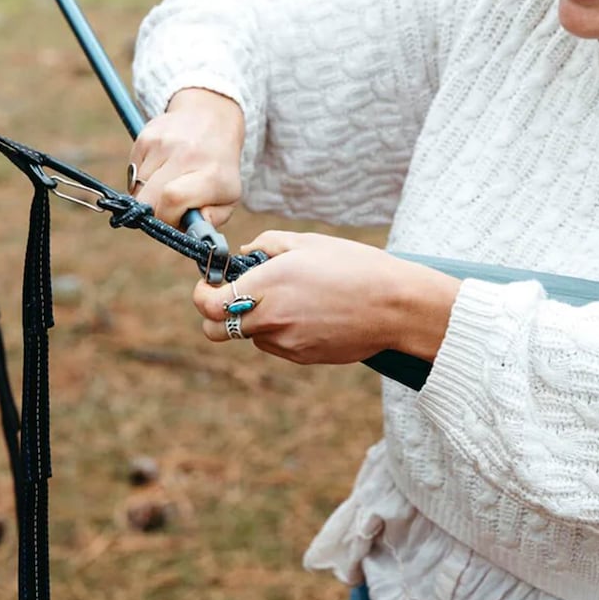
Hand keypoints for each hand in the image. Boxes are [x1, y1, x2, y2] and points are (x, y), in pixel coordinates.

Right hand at [127, 88, 244, 227]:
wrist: (212, 117)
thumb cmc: (219, 168)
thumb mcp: (229, 196)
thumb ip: (212, 220)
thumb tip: (192, 229)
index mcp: (211, 174)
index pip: (172, 199)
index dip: (166, 218)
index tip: (173, 220)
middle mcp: (186, 155)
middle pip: (147, 198)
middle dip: (152, 213)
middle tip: (167, 208)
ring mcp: (163, 143)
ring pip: (137, 187)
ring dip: (148, 194)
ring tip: (167, 183)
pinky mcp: (146, 136)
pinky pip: (133, 171)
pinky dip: (142, 178)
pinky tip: (161, 168)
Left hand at [192, 231, 461, 364]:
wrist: (396, 306)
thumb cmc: (355, 266)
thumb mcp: (309, 242)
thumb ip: (267, 245)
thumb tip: (244, 254)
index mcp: (267, 284)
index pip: (208, 305)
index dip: (202, 295)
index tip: (210, 284)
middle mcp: (271, 318)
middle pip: (215, 331)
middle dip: (217, 316)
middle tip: (234, 298)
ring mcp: (287, 343)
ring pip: (250, 338)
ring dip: (255, 321)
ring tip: (291, 299)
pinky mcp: (303, 357)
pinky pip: (278, 345)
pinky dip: (281, 332)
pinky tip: (310, 313)